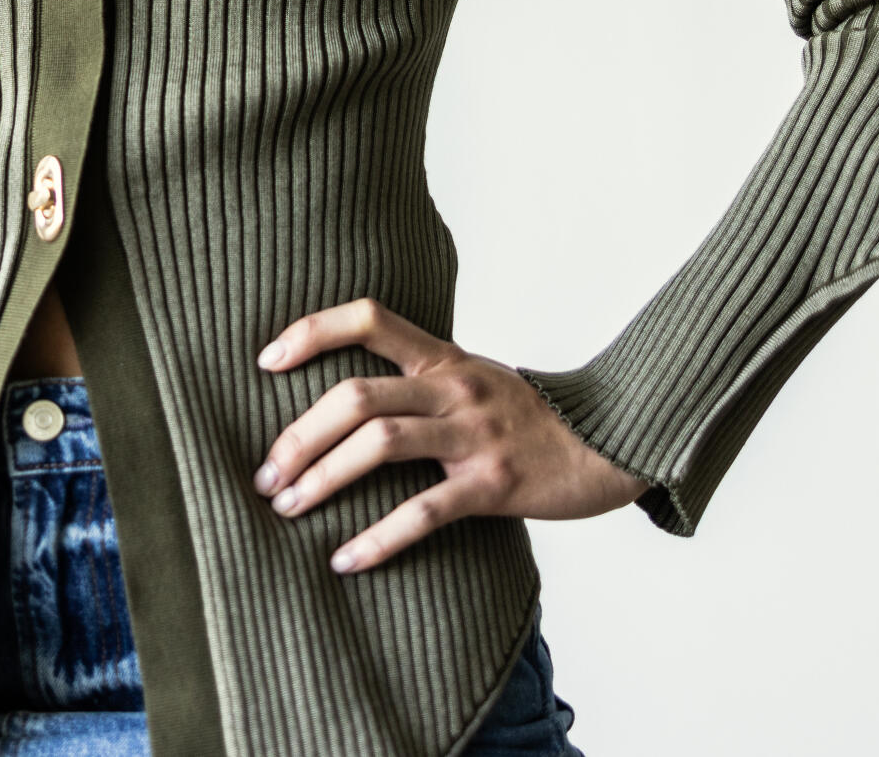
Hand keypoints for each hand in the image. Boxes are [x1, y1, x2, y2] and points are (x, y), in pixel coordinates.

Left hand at [252, 296, 649, 573]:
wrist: (613, 442)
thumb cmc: (532, 418)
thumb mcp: (475, 379)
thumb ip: (421, 381)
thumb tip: (343, 403)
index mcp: (444, 356)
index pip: (368, 318)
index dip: (310, 331)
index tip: (265, 361)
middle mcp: (454, 386)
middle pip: (356, 394)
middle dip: (298, 436)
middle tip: (265, 476)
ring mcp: (475, 433)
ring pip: (380, 442)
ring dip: (322, 477)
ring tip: (286, 508)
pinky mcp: (495, 483)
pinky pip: (425, 511)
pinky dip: (378, 538)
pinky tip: (344, 560)